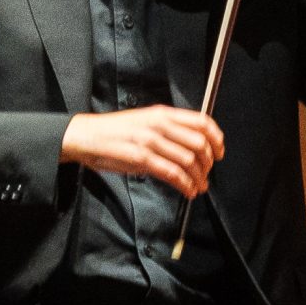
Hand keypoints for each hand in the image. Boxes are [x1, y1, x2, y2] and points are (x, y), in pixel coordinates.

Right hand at [60, 106, 223, 199]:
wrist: (86, 136)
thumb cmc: (113, 132)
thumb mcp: (144, 121)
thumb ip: (167, 129)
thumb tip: (190, 145)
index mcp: (162, 114)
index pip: (201, 121)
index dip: (216, 138)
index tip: (219, 152)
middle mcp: (159, 125)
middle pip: (199, 143)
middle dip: (209, 163)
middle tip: (207, 173)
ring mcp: (150, 141)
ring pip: (188, 161)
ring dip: (198, 178)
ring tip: (198, 187)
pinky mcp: (141, 158)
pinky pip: (172, 173)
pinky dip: (185, 185)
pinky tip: (187, 190)